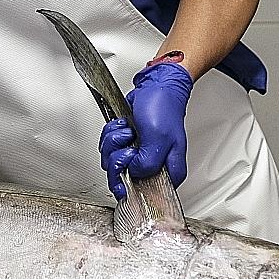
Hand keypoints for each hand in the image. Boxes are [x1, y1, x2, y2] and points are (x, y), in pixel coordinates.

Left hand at [99, 60, 192, 199]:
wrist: (158, 86)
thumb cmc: (164, 108)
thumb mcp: (158, 139)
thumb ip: (145, 164)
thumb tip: (130, 173)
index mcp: (168, 172)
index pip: (141, 192)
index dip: (127, 177)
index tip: (128, 158)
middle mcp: (154, 167)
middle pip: (120, 177)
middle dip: (116, 155)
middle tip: (127, 141)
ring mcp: (139, 156)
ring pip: (112, 161)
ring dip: (113, 142)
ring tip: (127, 129)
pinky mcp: (128, 145)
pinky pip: (109, 148)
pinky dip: (111, 135)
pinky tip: (124, 126)